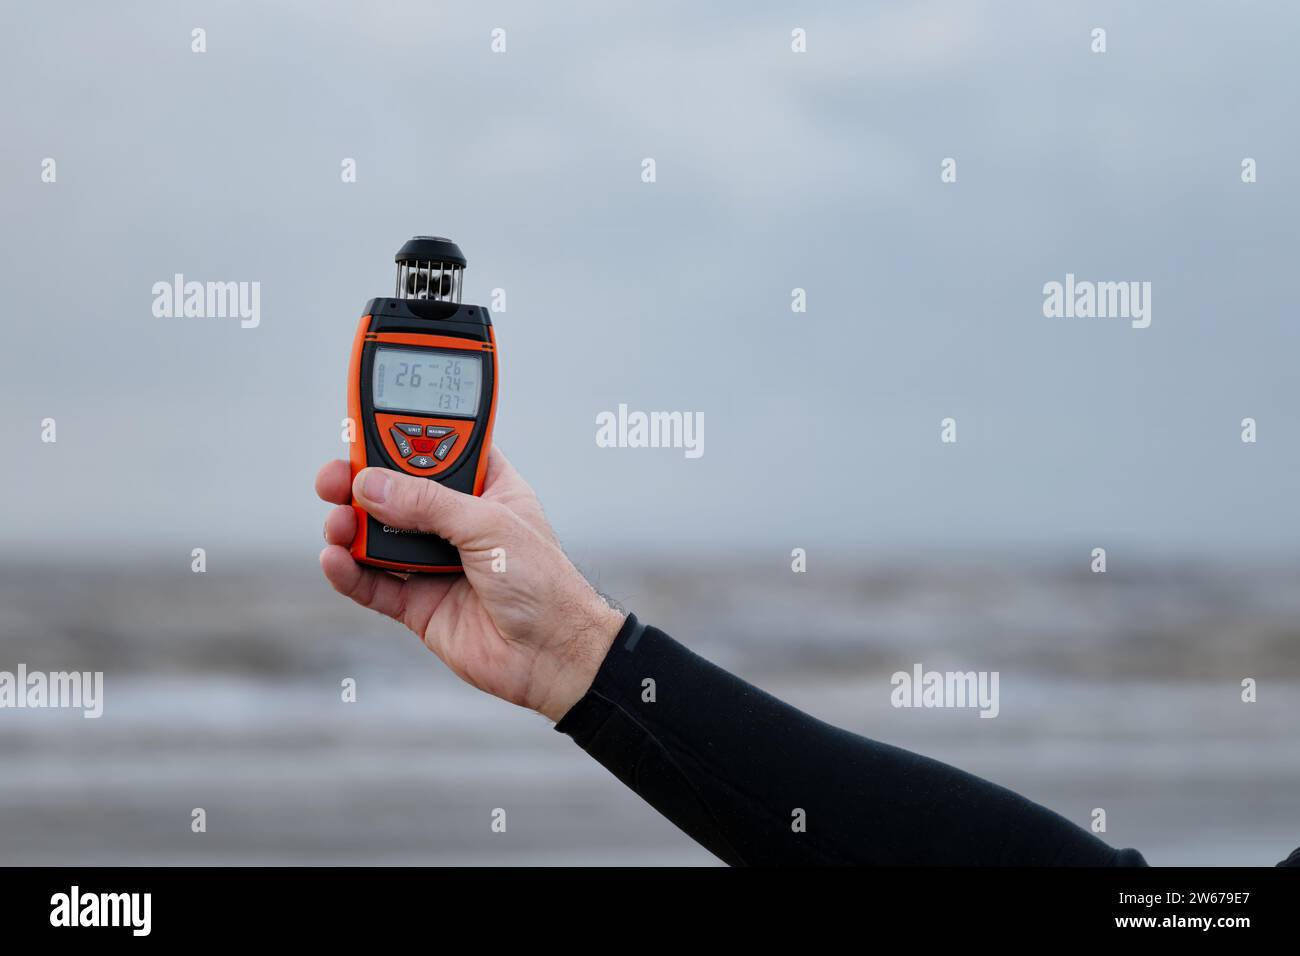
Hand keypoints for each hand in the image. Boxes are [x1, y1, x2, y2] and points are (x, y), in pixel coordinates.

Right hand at [315, 447, 625, 721]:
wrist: (553, 655)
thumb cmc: (544, 583)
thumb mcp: (489, 526)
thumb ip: (428, 504)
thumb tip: (371, 485)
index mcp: (486, 489)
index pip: (436, 450)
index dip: (403, 436)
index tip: (364, 424)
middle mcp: (456, 522)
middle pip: (396, 492)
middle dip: (361, 482)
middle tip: (334, 477)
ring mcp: (435, 563)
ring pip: (377, 537)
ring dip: (350, 527)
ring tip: (338, 525)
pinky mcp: (418, 603)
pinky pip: (372, 584)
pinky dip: (348, 572)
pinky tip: (334, 560)